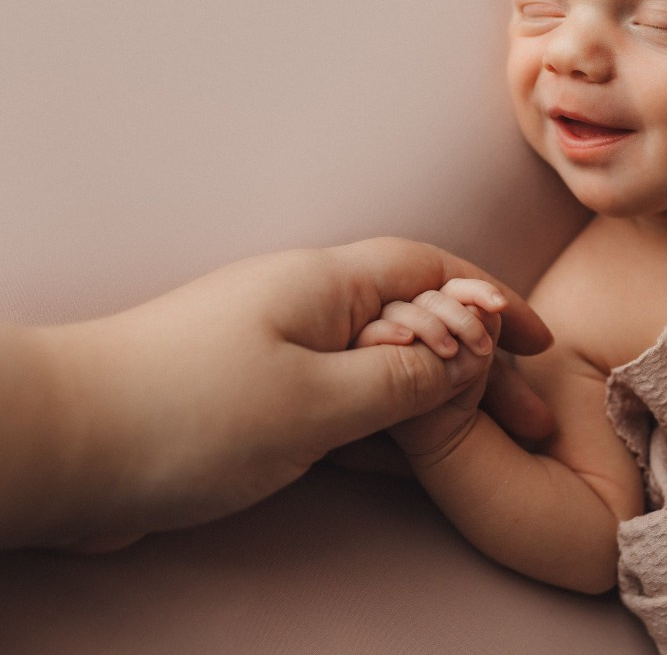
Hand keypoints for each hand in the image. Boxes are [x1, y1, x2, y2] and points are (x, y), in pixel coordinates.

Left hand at [2, 237, 552, 550]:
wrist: (64, 449)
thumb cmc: (187, 412)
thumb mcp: (317, 400)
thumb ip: (404, 380)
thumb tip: (469, 357)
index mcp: (324, 284)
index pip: (432, 269)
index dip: (492, 300)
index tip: (537, 342)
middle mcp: (307, 307)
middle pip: (416, 320)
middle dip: (478, 362)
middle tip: (529, 415)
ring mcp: (282, 353)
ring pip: (383, 367)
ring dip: (438, 399)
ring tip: (492, 442)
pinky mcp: (260, 400)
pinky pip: (345, 403)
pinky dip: (387, 427)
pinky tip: (417, 462)